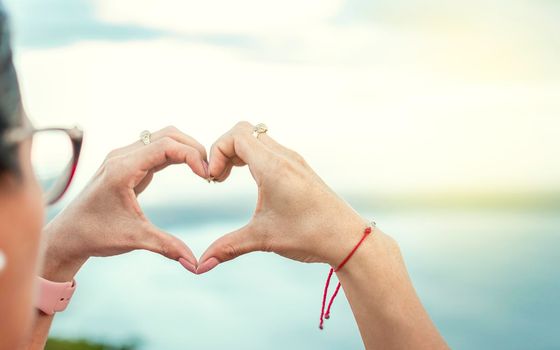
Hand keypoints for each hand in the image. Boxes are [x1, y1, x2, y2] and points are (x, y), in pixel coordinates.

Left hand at [41, 126, 207, 280]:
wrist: (67, 236)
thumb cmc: (95, 235)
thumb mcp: (135, 239)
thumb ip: (167, 247)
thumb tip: (195, 265)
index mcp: (123, 168)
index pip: (166, 146)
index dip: (192, 156)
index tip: (208, 175)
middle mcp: (122, 156)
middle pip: (167, 135)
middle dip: (193, 148)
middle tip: (211, 170)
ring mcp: (123, 157)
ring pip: (162, 138)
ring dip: (185, 149)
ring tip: (203, 169)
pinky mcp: (126, 164)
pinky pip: (156, 149)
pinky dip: (176, 154)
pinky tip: (189, 169)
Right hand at [197, 121, 369, 273]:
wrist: (347, 238)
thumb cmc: (309, 235)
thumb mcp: (263, 239)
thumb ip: (228, 247)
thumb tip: (202, 266)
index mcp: (274, 167)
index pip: (237, 135)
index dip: (217, 151)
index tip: (214, 180)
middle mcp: (284, 157)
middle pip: (244, 131)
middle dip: (224, 150)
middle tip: (219, 178)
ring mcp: (294, 160)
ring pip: (258, 138)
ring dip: (239, 153)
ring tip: (229, 178)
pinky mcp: (299, 168)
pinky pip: (270, 148)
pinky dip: (253, 157)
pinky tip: (252, 182)